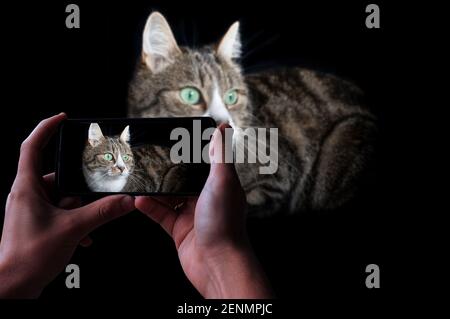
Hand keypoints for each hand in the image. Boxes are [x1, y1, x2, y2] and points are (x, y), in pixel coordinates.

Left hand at [0, 113, 134, 297]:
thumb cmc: (27, 258)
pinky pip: (62, 213)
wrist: (13, 288)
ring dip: (79, 210)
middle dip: (79, 189)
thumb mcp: (73, 229)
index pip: (33, 147)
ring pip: (63, 198)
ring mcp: (33, 210)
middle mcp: (28, 196)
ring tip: (86, 226)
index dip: (46, 128)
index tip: (62, 118)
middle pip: (59, 177)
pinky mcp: (39, 223)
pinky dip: (75, 222)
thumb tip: (126, 200)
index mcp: (27, 188)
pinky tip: (85, 237)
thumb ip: (103, 212)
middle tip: (92, 195)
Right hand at [135, 124, 272, 297]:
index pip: (205, 163)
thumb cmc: (224, 222)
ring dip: (155, 189)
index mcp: (220, 185)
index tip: (177, 141)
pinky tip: (139, 200)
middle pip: (184, 179)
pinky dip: (150, 207)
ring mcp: (192, 214)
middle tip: (151, 159)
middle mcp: (206, 199)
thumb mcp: (222, 181)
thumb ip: (220, 154)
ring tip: (141, 178)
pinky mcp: (179, 230)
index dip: (192, 153)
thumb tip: (223, 128)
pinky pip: (161, 214)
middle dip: (169, 170)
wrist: (216, 263)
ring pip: (169, 197)